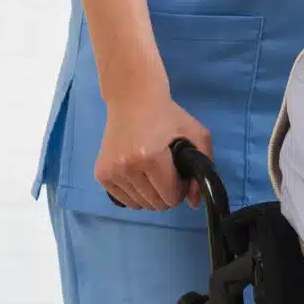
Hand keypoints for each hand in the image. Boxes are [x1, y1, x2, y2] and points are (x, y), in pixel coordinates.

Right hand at [96, 93, 212, 209]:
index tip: (179, 174)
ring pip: (140, 205)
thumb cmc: (167, 115)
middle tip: (167, 173)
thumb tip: (194, 202)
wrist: (132, 98)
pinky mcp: (101, 174)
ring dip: (151, 194)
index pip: (171, 197)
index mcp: (151, 157)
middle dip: (167, 193)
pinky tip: (139, 176)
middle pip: (156, 203)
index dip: (181, 189)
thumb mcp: (196, 134)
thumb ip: (203, 168)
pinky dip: (135, 194)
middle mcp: (127, 167)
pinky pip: (123, 200)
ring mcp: (112, 172)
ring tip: (153, 173)